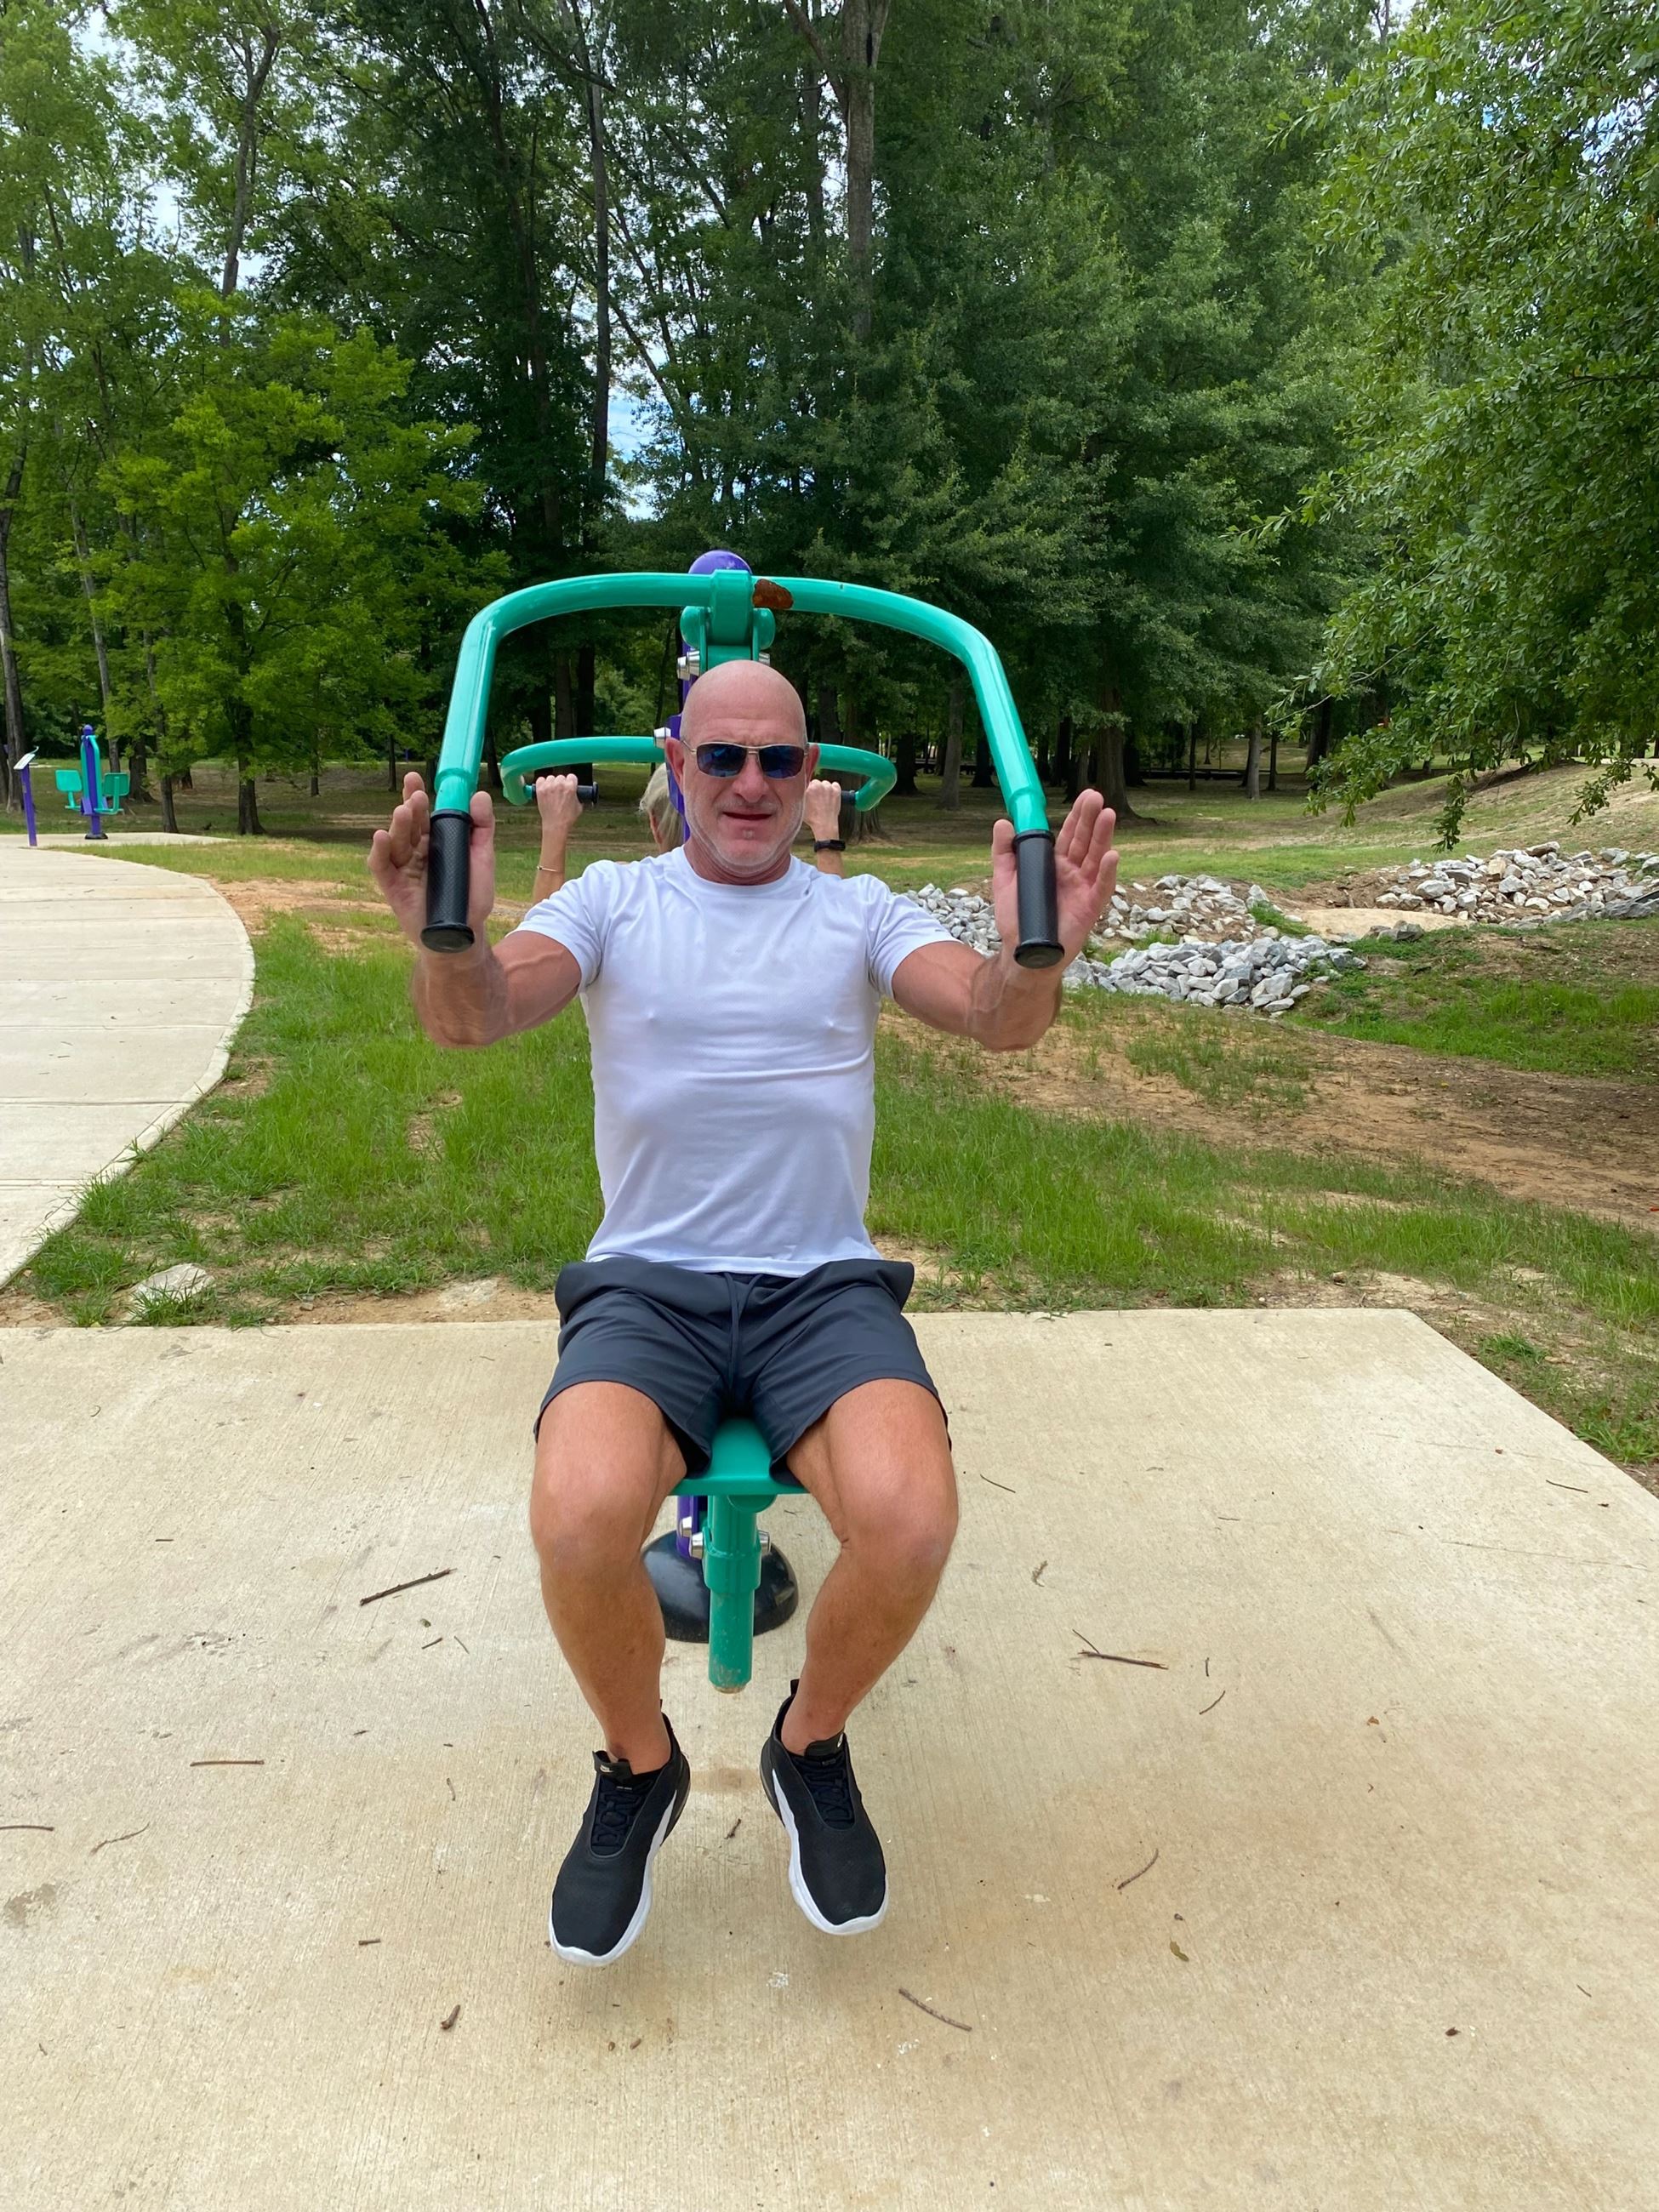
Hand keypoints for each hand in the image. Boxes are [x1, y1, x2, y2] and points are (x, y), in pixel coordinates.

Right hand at [368, 771, 496, 948]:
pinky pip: (381, 866)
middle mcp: (415, 851)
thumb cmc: (472, 898)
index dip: (417, 795)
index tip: (416, 778)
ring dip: (398, 825)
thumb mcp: (482, 859)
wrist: (464, 934)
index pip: (423, 814)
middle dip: (410, 807)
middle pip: (408, 824)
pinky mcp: (392, 887)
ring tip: (404, 812)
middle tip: (416, 796)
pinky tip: (381, 837)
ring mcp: (403, 868)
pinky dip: (379, 851)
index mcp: (434, 842)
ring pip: (395, 842)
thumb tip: (480, 795)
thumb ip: (482, 828)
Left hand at [534, 772, 581, 833]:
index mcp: (570, 787)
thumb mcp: (579, 806)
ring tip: (553, 792)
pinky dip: (542, 783)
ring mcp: (548, 787)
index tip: (570, 785)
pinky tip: (545, 789)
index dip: (571, 781)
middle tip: (561, 791)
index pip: (572, 776)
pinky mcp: (540, 790)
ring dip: (552, 783)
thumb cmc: (567, 817)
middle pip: (561, 777)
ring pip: (551, 778)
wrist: (555, 824)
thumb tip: (577, 793)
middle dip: (562, 783)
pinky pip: (540, 780)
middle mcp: (559, 785)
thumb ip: (578, 796)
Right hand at [803, 778, 843, 840]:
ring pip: (825, 783)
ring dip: (825, 789)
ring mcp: (828, 787)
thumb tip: (801, 788)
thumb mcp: (800, 805)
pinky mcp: (837, 790)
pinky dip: (834, 789)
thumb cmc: (812, 817)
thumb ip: (800, 794)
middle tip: (816, 799)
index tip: (810, 795)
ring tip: (824, 800)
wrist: (824, 824)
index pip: (807, 783)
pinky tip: (831, 797)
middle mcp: (818, 785)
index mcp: (808, 787)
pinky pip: (835, 785)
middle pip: (816, 782)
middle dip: (816, 789)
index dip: (808, 790)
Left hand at [989, 789, 1116, 963]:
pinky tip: (1111, 855)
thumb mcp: (1005, 881)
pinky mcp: (1090, 907)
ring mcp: (1082, 889)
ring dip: (1102, 837)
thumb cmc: (1016, 919)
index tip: (1085, 796)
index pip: (1069, 835)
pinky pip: (1101, 887)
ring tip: (1108, 815)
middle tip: (1096, 798)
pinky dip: (1107, 872)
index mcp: (1055, 864)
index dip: (1077, 816)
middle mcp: (1072, 873)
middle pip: (1085, 841)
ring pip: (1096, 858)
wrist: (1023, 953)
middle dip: (1091, 820)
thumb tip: (1003, 822)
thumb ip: (1004, 853)